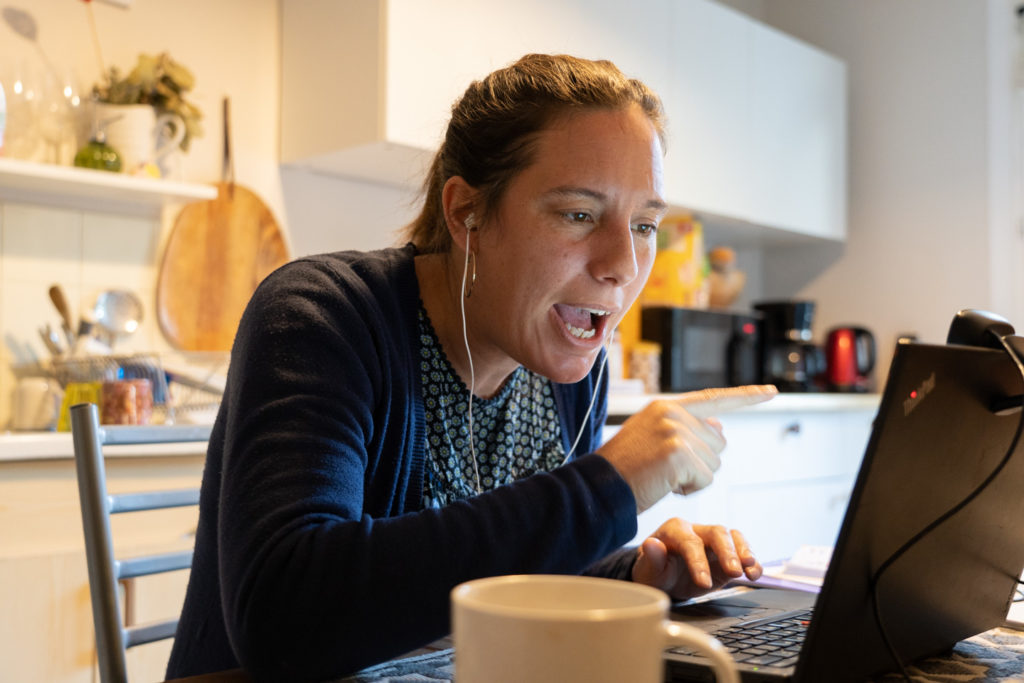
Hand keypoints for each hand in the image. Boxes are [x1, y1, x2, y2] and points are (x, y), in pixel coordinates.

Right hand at [597, 385, 776, 511]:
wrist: (601, 487)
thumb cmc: (625, 469)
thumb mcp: (655, 441)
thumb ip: (687, 431)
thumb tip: (720, 430)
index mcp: (666, 407)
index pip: (714, 398)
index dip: (747, 396)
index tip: (772, 391)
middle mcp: (672, 413)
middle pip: (719, 443)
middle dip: (700, 463)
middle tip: (666, 469)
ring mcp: (675, 431)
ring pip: (715, 464)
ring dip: (694, 478)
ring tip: (662, 476)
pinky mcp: (678, 453)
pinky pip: (705, 479)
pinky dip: (689, 489)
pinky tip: (665, 484)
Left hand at [631, 518, 762, 599]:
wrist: (663, 578)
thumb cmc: (654, 572)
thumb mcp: (647, 571)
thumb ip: (651, 559)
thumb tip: (651, 544)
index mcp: (675, 530)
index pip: (690, 543)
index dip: (698, 562)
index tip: (703, 582)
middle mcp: (697, 531)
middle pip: (717, 534)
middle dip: (727, 552)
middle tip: (733, 572)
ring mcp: (713, 541)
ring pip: (733, 537)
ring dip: (744, 552)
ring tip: (750, 571)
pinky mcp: (726, 554)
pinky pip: (742, 551)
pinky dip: (752, 562)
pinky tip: (754, 574)